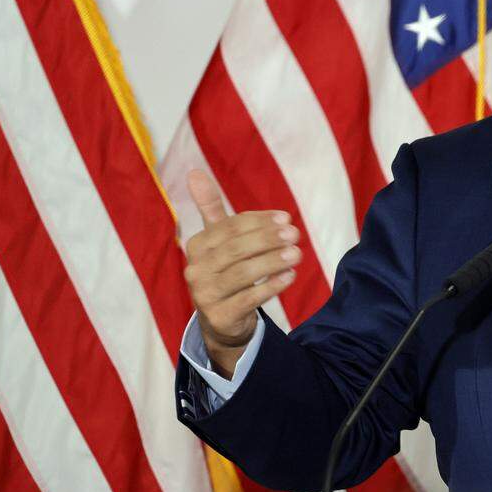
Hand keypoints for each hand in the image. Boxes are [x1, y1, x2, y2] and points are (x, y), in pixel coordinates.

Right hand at [183, 169, 300, 377]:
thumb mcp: (219, 239)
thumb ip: (210, 207)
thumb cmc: (225, 269)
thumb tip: (194, 171)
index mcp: (197, 246)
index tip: (286, 218)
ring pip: (243, 274)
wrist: (221, 319)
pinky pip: (248, 298)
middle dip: (268, 240)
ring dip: (272, 261)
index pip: (229, 227)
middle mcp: (195, 270)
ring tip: (297, 253)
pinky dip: (270, 286)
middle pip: (236, 250)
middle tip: (295, 234)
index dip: (259, 221)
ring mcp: (204, 295)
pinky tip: (289, 276)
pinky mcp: (220, 316)